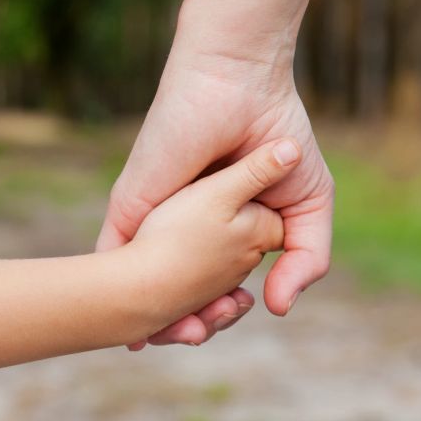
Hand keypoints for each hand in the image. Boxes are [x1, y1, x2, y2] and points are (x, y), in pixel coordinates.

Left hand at [98, 0, 332, 348]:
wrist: (240, 86)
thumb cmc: (277, 136)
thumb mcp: (307, 206)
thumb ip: (304, 258)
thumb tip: (279, 308)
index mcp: (220, 232)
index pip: (215, 289)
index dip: (222, 313)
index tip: (236, 315)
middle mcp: (182, 231)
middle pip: (177, 295)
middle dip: (187, 324)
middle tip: (197, 334)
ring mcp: (153, 222)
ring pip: (143, 287)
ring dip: (153, 319)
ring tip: (178, 332)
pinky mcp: (128, 209)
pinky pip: (112, 260)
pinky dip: (117, 294)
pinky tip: (125, 322)